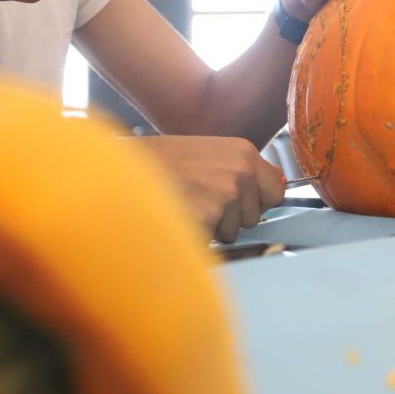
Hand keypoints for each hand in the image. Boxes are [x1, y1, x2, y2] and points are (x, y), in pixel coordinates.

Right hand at [130, 136, 284, 243]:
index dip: (256, 202)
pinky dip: (196, 236)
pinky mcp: (208, 217)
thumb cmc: (155, 162)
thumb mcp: (205, 154)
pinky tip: (177, 216)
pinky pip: (212, 241)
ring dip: (212, 228)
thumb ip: (237, 170)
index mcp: (242, 152)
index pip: (276, 191)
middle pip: (255, 216)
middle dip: (232, 218)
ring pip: (233, 232)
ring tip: (184, 205)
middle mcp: (241, 171)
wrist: (118, 169)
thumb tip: (271, 185)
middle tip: (199, 201)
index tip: (239, 202)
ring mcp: (226, 194)